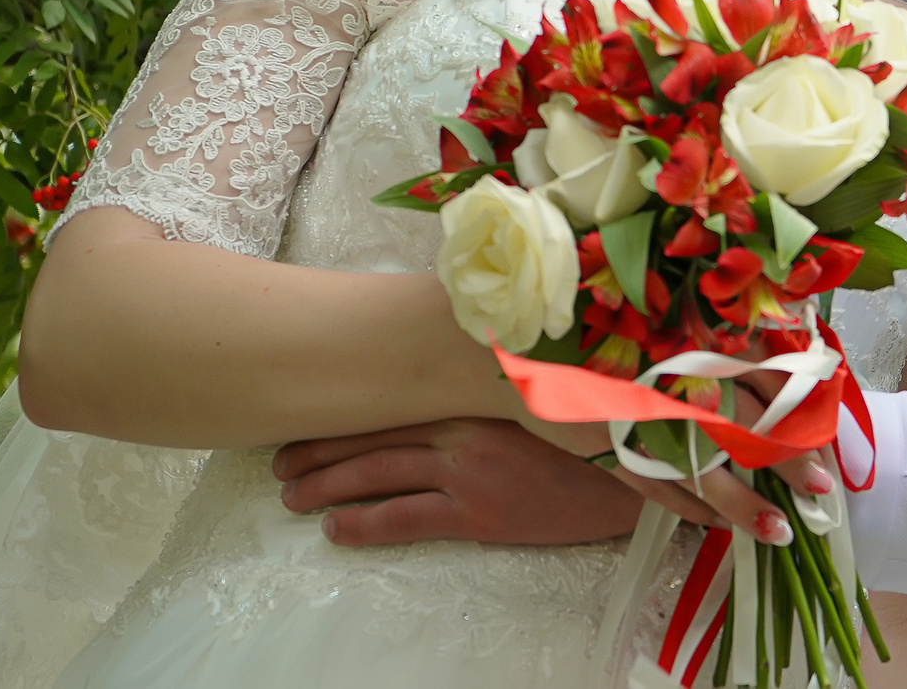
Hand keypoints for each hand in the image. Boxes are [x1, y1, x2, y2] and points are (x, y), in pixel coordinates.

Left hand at [273, 418, 644, 547]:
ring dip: (325, 483)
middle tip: (278, 461)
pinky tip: (334, 528)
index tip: (307, 411)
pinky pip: (405, 517)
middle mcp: (462, 420)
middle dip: (319, 448)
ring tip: (291, 495)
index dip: (344, 409)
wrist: (628, 470)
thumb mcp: (528, 393)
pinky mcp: (478, 509)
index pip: (391, 397)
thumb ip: (481, 383)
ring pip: (377, 471)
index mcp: (472, 388)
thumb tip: (435, 378)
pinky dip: (364, 521)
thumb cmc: (581, 429)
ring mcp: (467, 465)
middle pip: (373, 432)